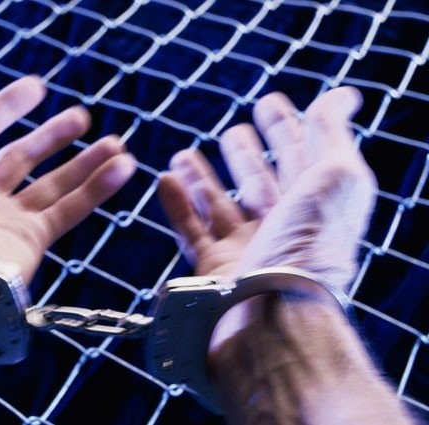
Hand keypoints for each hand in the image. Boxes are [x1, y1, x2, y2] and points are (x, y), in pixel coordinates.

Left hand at [0, 50, 135, 283]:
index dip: (5, 107)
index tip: (37, 88)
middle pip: (21, 157)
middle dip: (51, 135)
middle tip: (82, 117)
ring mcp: (4, 222)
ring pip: (53, 185)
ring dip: (85, 162)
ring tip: (116, 143)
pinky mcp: (30, 243)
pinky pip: (70, 211)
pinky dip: (97, 190)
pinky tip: (122, 167)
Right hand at [158, 87, 376, 342]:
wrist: (271, 320)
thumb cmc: (307, 250)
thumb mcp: (335, 178)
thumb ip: (332, 133)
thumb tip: (344, 95)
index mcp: (315, 205)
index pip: (300, 155)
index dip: (286, 126)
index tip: (268, 101)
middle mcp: (282, 228)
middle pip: (261, 182)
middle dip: (246, 153)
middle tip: (233, 130)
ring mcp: (246, 250)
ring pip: (221, 205)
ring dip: (201, 177)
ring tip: (183, 154)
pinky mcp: (212, 269)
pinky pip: (191, 230)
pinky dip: (176, 204)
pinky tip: (164, 179)